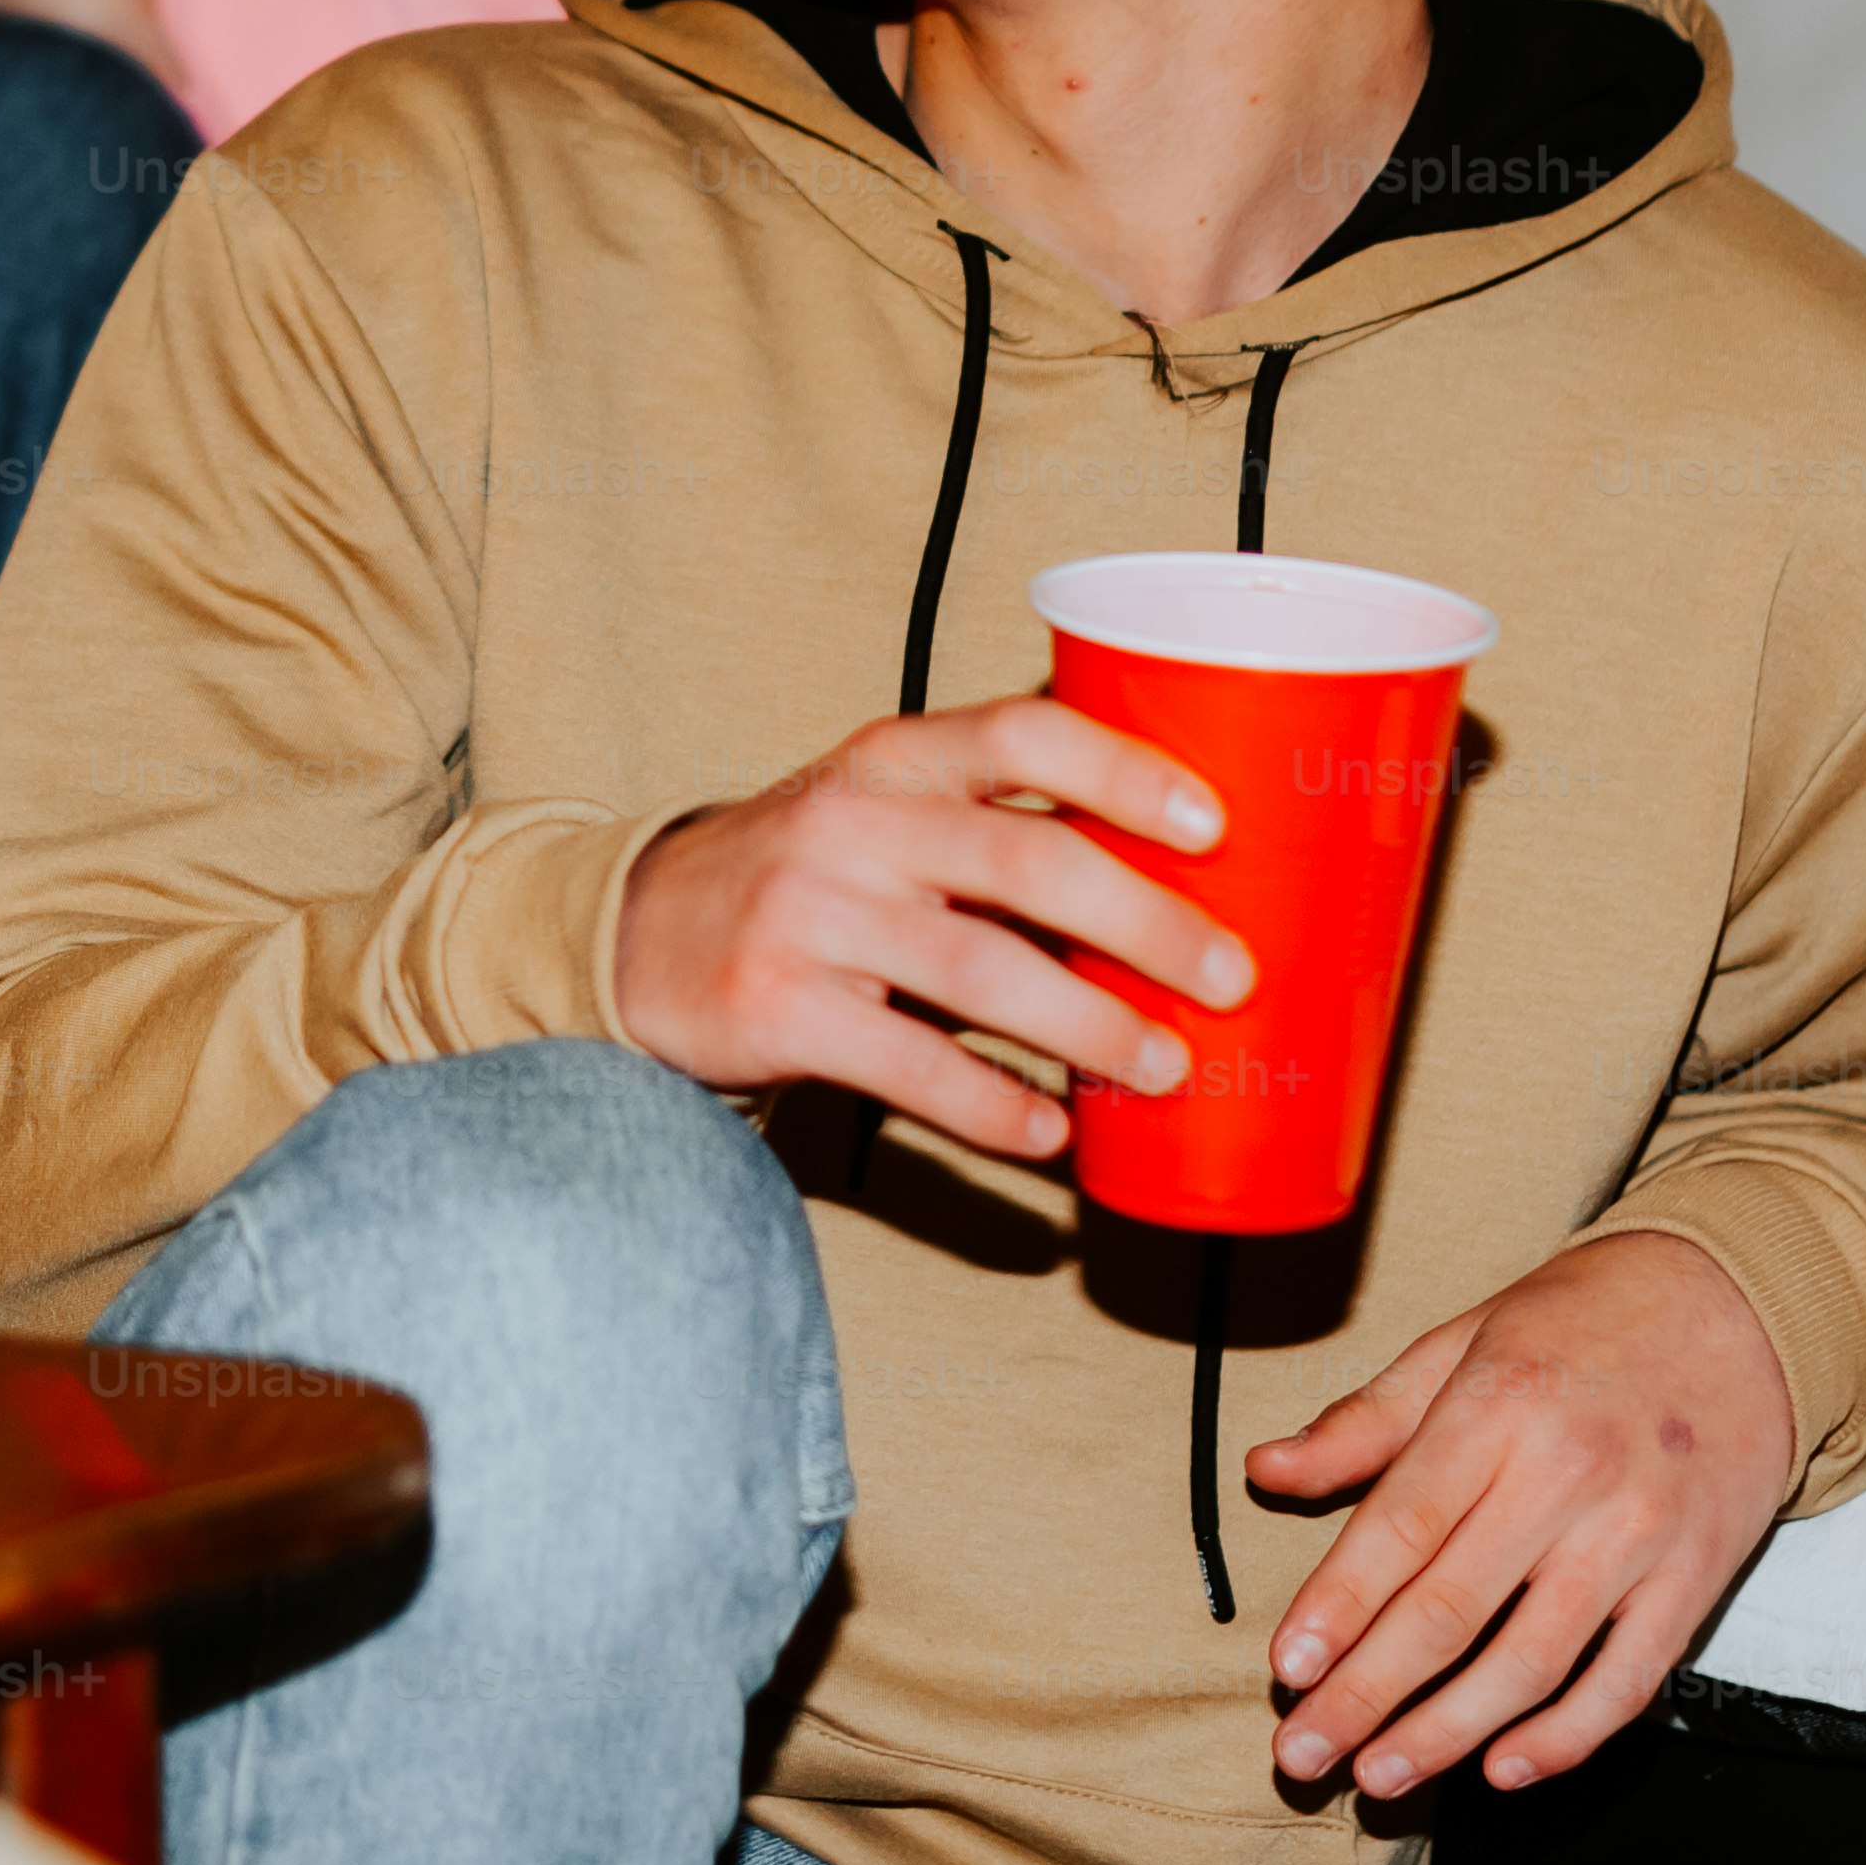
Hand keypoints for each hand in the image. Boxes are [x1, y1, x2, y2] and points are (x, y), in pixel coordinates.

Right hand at [610, 697, 1250, 1164]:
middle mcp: (853, 823)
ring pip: (980, 970)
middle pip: (1026, 861)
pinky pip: (909, 1065)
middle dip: (1146, 922)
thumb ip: (996, 825)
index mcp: (895, 757)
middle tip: (1230, 977)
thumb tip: (1177, 880)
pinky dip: (992, 1105)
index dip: (1126, 773)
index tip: (1214, 825)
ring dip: (1089, 1025)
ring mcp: (809, 916)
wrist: (635, 934)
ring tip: (1165, 1065)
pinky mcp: (776, 1009)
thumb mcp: (883, 812)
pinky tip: (1051, 1131)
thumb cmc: (806, 874)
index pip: (1025, 733)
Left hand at [1246, 1228, 1792, 1799]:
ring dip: (1449, 1733)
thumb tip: (1268, 1470)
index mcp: (1497, 1407)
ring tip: (1382, 1776)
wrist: (1740, 1305)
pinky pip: (1628, 1681)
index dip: (1338, 1606)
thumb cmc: (1584, 1323)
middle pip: (1451, 1611)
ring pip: (1532, 1662)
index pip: (1400, 1526)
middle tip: (1303, 1752)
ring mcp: (1638, 1535)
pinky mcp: (1697, 1579)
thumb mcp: (1463, 1340)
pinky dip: (1565, 1738)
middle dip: (1366, 1695)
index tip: (1288, 1667)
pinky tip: (1504, 1768)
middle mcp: (1567, 1476)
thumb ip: (1366, 1421)